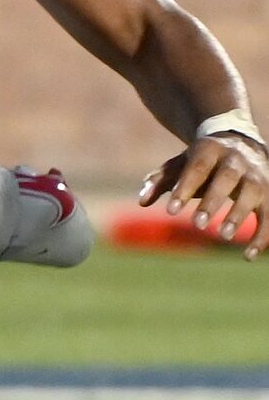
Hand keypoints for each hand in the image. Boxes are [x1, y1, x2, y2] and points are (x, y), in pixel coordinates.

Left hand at [138, 132, 268, 258]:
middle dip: (213, 201)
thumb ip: (160, 181)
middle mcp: (237, 160)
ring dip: (239, 215)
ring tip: (223, 236)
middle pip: (227, 178)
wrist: (240, 144)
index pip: (197, 168)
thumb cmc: (201, 161)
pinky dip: (262, 235)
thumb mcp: (178, 165)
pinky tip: (247, 256)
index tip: (170, 212)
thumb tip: (142, 201)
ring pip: (253, 193)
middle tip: (196, 225)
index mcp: (210, 149)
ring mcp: (257, 175)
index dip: (184, 189)